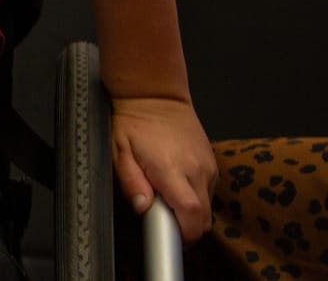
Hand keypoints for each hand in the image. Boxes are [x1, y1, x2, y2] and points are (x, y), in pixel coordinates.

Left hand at [111, 94, 217, 241]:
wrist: (154, 94)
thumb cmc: (132, 120)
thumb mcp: (119, 151)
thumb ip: (131, 183)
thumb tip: (143, 208)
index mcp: (171, 168)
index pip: (191, 214)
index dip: (183, 234)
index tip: (169, 238)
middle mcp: (196, 169)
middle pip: (204, 218)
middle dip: (186, 228)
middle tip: (162, 218)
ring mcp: (208, 166)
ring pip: (207, 206)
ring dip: (189, 211)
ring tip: (164, 194)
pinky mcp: (212, 163)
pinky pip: (208, 191)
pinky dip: (194, 196)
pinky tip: (174, 183)